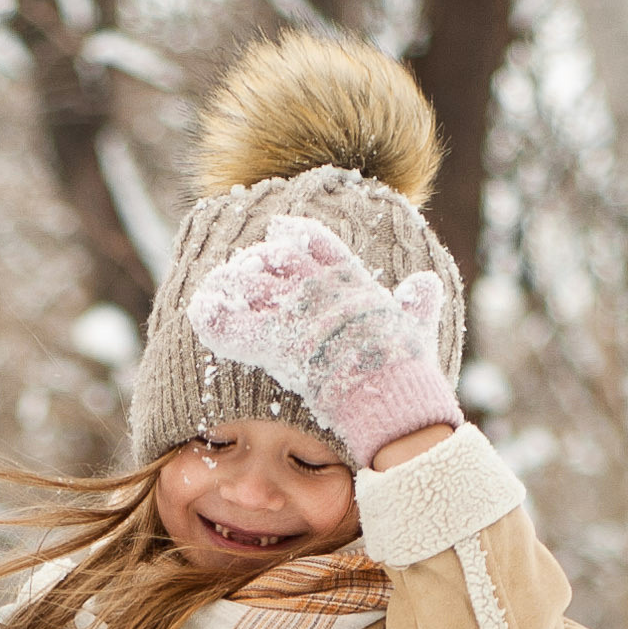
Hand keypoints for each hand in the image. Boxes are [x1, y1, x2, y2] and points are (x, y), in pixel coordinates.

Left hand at [186, 214, 461, 467]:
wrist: (391, 400)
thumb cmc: (408, 370)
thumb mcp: (420, 328)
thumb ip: (418, 303)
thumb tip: (426, 282)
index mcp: (353, 281)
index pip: (318, 243)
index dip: (296, 234)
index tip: (279, 229)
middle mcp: (321, 291)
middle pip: (278, 259)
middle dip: (259, 261)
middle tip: (244, 266)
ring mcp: (297, 316)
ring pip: (253, 283)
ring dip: (235, 283)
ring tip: (220, 282)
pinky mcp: (277, 346)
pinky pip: (233, 326)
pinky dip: (213, 317)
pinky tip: (201, 307)